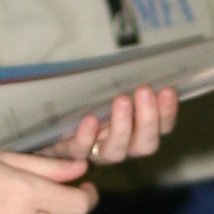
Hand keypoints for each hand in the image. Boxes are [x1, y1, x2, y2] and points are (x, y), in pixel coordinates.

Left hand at [49, 80, 181, 165]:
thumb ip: (125, 83)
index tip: (167, 90)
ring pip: (116, 152)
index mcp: (135, 132)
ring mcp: (96, 153)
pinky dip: (86, 135)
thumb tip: (145, 61)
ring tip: (122, 100)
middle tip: (144, 91)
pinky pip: (80, 149)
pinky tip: (90, 119)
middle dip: (148, 119)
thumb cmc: (84, 100)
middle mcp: (121, 146)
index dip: (167, 112)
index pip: (161, 127)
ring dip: (122, 127)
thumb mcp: (107, 89)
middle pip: (145, 145)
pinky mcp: (70, 152)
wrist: (45, 120)